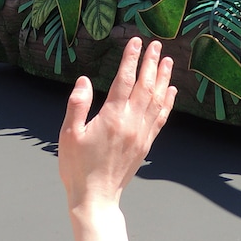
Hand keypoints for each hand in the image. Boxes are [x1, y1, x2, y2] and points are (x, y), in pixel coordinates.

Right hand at [58, 37, 176, 211]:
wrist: (95, 198)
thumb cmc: (78, 167)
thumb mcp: (69, 134)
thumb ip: (77, 105)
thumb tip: (84, 80)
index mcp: (112, 117)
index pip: (125, 80)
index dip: (131, 59)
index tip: (136, 42)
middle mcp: (131, 122)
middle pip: (145, 85)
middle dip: (151, 63)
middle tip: (156, 44)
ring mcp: (141, 134)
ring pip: (157, 100)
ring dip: (163, 78)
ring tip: (168, 61)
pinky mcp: (146, 144)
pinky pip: (161, 118)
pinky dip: (168, 103)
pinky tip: (171, 92)